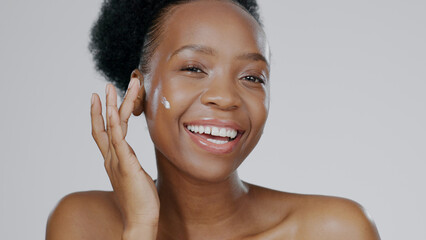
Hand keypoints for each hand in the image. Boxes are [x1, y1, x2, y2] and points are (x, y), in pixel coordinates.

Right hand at [90, 79, 158, 237]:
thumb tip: (134, 158)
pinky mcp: (126, 165)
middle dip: (107, 103)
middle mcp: (111, 157)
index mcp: (114, 158)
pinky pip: (119, 141)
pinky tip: (115, 111)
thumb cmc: (140, 198)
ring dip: (111, 106)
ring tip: (111, 88)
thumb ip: (130, 163)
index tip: (102, 97)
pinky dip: (115, 125)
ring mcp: (116, 160)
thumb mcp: (134, 174)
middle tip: (107, 84)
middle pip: (106, 124)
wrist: (141, 218)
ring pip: (111, 127)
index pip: (106, 131)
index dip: (102, 114)